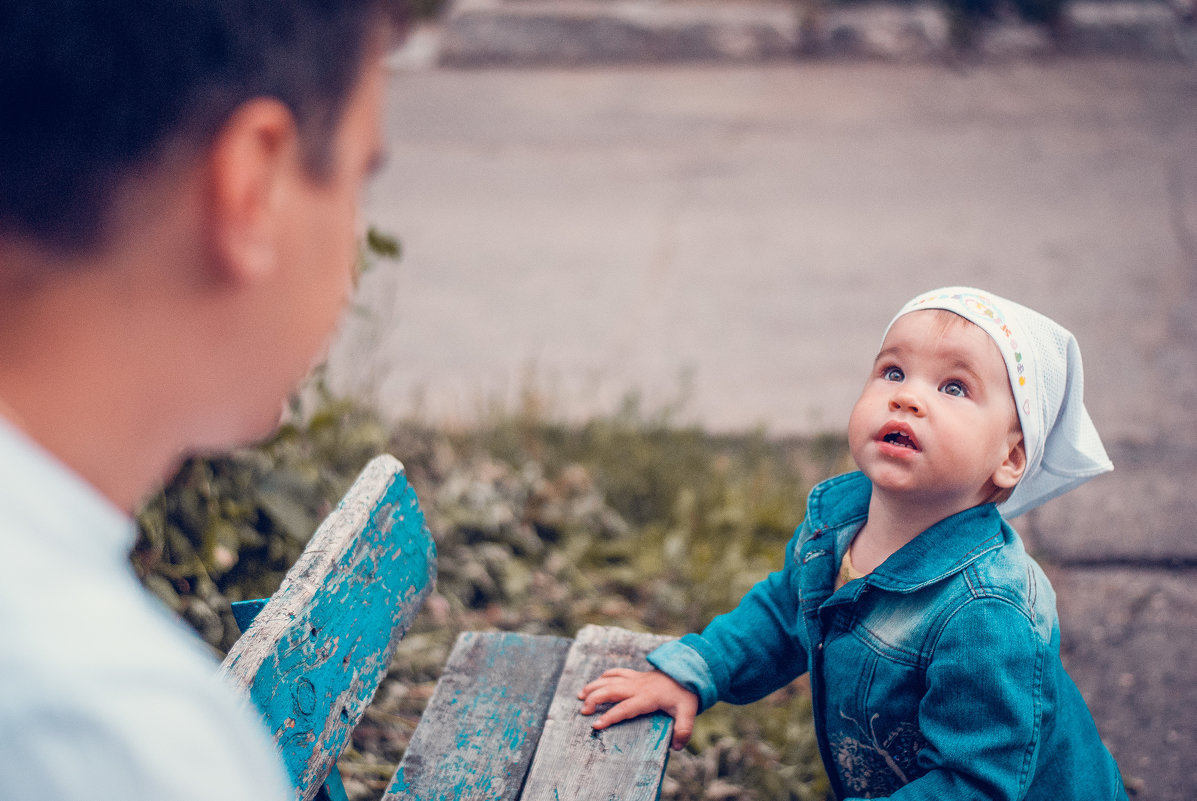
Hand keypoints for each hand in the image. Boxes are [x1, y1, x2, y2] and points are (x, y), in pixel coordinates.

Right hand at [577, 668, 697, 749]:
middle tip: (583, 711)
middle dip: (595, 700)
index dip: (610, 717)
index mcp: (647, 698)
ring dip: (594, 687)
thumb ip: (683, 730)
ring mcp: (635, 679)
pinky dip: (605, 676)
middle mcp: (637, 687)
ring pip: (610, 680)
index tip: (596, 725)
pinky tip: (597, 682)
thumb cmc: (686, 693)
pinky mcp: (636, 675)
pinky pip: (617, 672)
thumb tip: (676, 747)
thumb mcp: (688, 712)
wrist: (688, 671)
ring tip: (580, 696)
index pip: (624, 708)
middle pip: (611, 691)